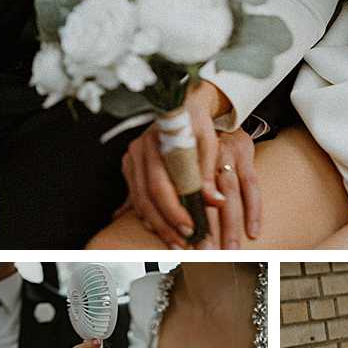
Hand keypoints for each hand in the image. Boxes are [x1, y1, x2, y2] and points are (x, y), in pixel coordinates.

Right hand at [120, 82, 256, 247]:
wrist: (183, 104)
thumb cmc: (198, 122)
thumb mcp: (209, 141)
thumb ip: (209, 171)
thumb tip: (215, 201)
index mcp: (158, 143)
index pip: (162, 186)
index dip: (175, 211)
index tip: (190, 228)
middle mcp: (140, 150)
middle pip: (148, 198)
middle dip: (166, 225)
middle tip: (184, 244)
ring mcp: (133, 158)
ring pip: (140, 200)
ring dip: (157, 225)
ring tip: (175, 242)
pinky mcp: (131, 165)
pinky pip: (135, 196)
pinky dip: (148, 215)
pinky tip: (160, 229)